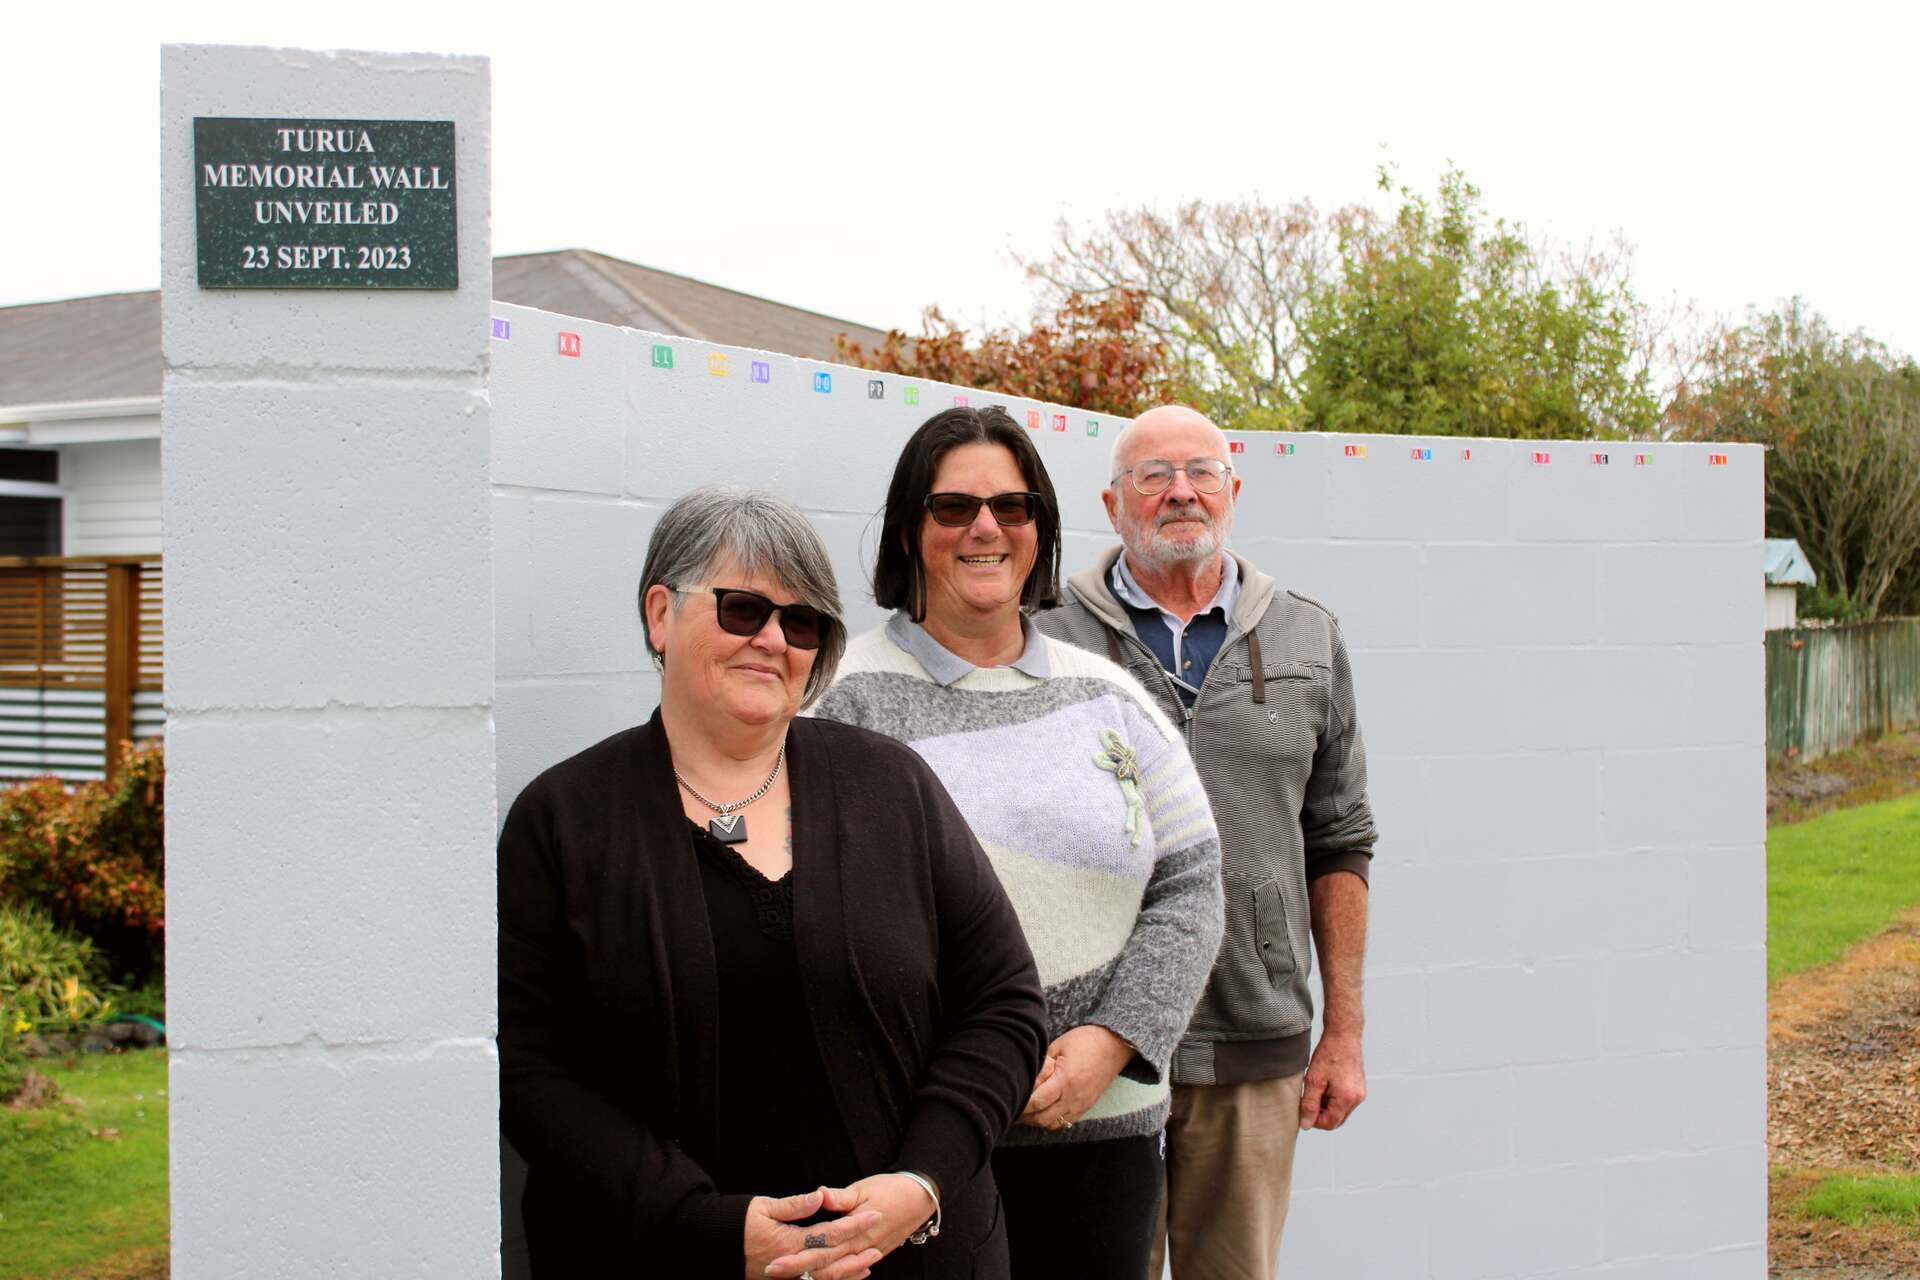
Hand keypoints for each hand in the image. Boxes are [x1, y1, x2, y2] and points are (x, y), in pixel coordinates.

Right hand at [743, 1188, 882, 1279]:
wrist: (711, 1245)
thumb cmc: (735, 1221)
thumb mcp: (763, 1207)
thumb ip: (794, 1205)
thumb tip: (819, 1197)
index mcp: (788, 1242)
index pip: (829, 1233)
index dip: (854, 1224)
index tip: (873, 1214)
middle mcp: (790, 1264)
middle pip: (831, 1259)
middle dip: (856, 1251)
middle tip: (879, 1243)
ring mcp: (786, 1277)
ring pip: (824, 1278)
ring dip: (848, 1271)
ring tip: (869, 1263)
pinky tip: (845, 1275)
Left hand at [763, 1176, 934, 1277]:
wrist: (921, 1198)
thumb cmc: (891, 1189)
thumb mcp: (864, 1188)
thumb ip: (840, 1197)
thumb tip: (818, 1194)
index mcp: (855, 1232)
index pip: (821, 1249)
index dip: (797, 1257)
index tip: (775, 1260)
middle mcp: (860, 1248)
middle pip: (825, 1266)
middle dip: (798, 1269)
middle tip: (773, 1270)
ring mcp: (868, 1254)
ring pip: (839, 1273)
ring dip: (815, 1276)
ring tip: (793, 1275)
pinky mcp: (874, 1253)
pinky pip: (852, 1271)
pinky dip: (839, 1277)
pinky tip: (824, 1277)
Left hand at [1019, 1024, 1134, 1129]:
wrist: (1114, 1045)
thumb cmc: (1085, 1041)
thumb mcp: (1058, 1046)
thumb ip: (1042, 1066)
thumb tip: (1026, 1082)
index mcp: (1065, 1080)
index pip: (1036, 1102)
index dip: (1020, 1104)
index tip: (1010, 1100)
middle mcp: (1074, 1097)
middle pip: (1042, 1118)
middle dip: (1025, 1116)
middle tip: (1013, 1107)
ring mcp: (1081, 1105)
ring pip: (1052, 1124)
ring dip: (1037, 1120)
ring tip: (1026, 1110)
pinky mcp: (1086, 1107)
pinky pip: (1065, 1123)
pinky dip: (1051, 1120)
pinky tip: (1043, 1110)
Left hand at [1298, 1029, 1365, 1130]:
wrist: (1344, 1035)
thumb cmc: (1329, 1054)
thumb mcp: (1313, 1080)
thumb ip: (1309, 1104)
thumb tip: (1306, 1125)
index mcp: (1347, 1099)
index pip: (1329, 1123)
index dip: (1314, 1120)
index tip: (1304, 1108)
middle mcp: (1357, 1099)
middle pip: (1336, 1120)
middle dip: (1321, 1114)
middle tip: (1309, 1097)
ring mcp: (1360, 1094)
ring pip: (1340, 1112)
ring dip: (1327, 1106)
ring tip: (1318, 1087)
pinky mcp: (1359, 1088)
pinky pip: (1345, 1102)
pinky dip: (1334, 1099)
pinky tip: (1326, 1084)